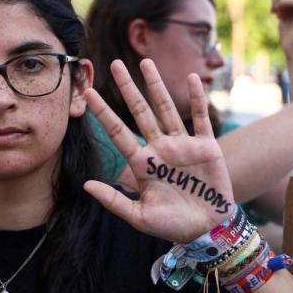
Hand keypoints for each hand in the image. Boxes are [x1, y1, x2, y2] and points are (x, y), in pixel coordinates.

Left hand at [84, 59, 233, 243]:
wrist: (207, 230)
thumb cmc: (172, 225)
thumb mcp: (139, 217)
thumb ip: (114, 201)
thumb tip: (86, 185)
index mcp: (142, 163)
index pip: (118, 132)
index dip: (103, 113)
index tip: (88, 94)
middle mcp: (160, 149)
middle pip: (140, 111)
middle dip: (127, 88)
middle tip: (114, 63)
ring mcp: (182, 146)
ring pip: (166, 109)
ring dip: (156, 86)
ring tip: (145, 62)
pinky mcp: (206, 147)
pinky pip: (200, 118)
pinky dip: (197, 99)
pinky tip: (191, 79)